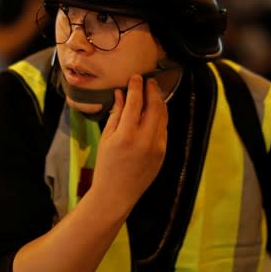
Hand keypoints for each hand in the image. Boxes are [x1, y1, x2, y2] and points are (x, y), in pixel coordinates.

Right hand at [91, 75, 167, 208]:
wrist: (117, 194)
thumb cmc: (106, 166)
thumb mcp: (106, 138)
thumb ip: (116, 114)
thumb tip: (121, 94)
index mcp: (126, 135)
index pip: (135, 103)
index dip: (136, 87)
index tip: (136, 77)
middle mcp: (145, 140)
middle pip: (155, 106)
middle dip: (153, 90)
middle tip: (149, 81)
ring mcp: (157, 147)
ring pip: (163, 117)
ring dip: (160, 102)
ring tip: (153, 92)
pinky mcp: (163, 153)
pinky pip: (164, 129)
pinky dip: (160, 117)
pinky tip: (155, 111)